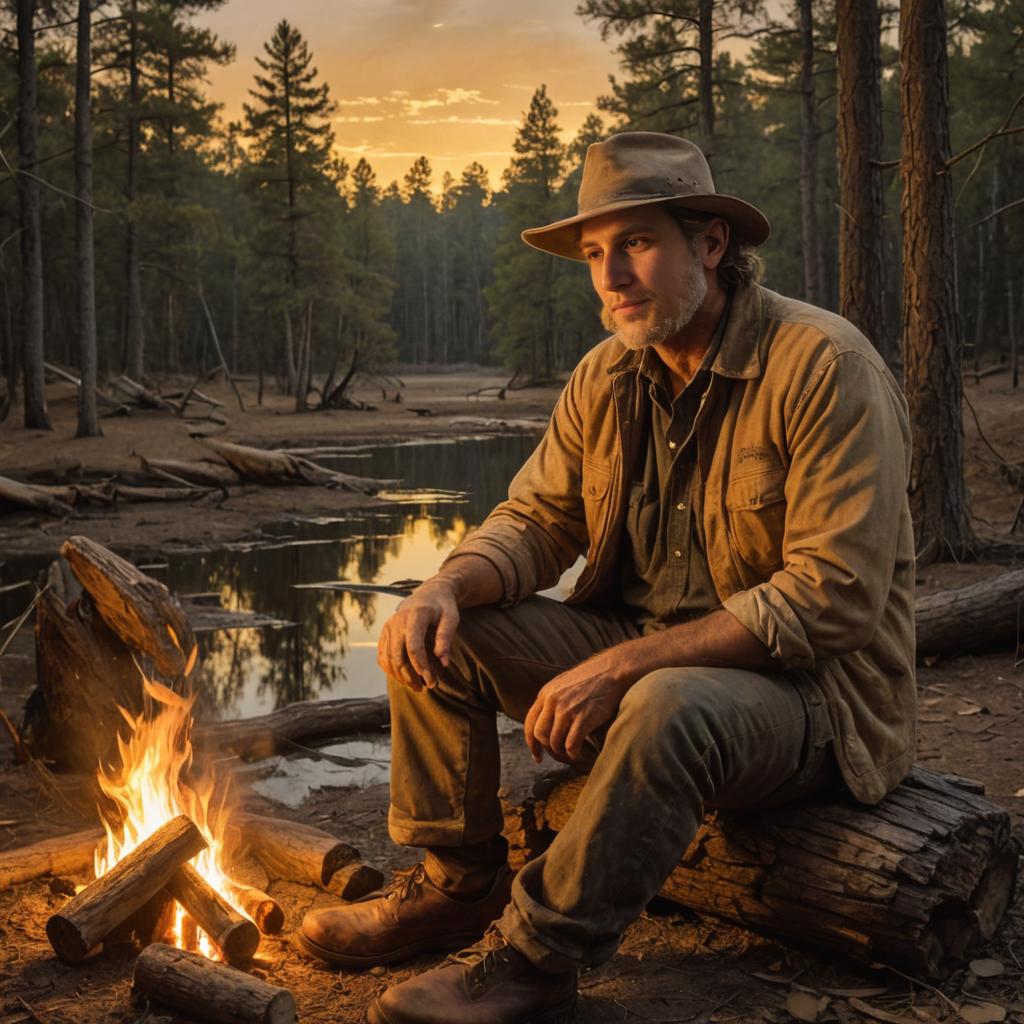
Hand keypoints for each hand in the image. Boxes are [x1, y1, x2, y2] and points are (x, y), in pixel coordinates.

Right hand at [377, 578, 459, 691]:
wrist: (428, 594)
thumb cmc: (442, 607)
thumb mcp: (451, 618)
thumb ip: (446, 638)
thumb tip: (443, 663)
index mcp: (415, 616)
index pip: (413, 646)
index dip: (421, 666)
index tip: (432, 681)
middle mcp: (397, 621)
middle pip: (397, 656)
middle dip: (410, 676)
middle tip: (426, 687)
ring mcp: (388, 627)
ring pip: (388, 659)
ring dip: (400, 677)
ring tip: (417, 686)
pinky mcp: (384, 633)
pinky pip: (382, 657)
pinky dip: (391, 671)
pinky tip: (404, 678)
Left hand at [523, 650, 631, 764]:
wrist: (613, 670)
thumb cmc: (592, 679)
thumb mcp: (564, 684)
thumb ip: (552, 700)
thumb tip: (546, 722)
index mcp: (546, 693)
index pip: (530, 723)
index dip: (531, 743)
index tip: (537, 756)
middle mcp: (552, 701)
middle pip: (540, 735)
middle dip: (548, 750)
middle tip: (558, 756)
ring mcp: (567, 710)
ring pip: (554, 742)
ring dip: (562, 753)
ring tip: (572, 755)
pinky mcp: (583, 718)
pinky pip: (570, 745)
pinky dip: (573, 754)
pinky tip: (579, 754)